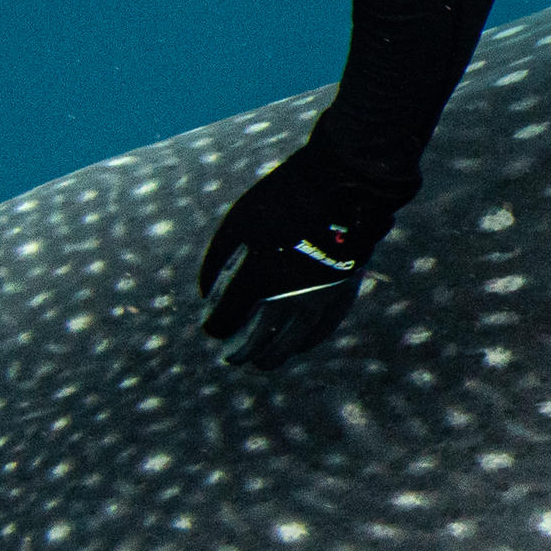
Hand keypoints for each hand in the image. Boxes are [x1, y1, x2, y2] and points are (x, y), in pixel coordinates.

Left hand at [195, 144, 400, 371]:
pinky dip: (305, 343)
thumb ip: (218, 260)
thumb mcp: (237, 222)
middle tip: (233, 358)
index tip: (214, 324)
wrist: (341, 189)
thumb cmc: (282, 200)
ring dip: (272, 357)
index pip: (223, 321)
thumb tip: (210, 293)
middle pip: (255, 343)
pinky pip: (320, 332)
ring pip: (289, 345)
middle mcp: (283, 298)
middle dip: (239, 352)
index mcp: (252, 279)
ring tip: (264, 362)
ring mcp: (315, 301)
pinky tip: (298, 346)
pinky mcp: (340, 297)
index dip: (215, 325)